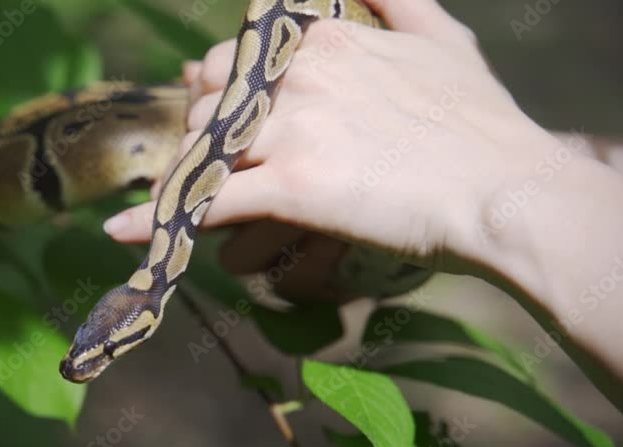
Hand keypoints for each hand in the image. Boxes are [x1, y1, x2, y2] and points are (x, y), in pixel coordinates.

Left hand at [101, 0, 565, 296]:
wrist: (504, 191)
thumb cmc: (479, 122)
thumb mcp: (442, 37)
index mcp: (322, 39)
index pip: (237, 58)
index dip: (222, 90)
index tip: (224, 117)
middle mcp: (296, 76)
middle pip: (208, 99)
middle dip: (202, 129)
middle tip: (210, 163)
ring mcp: (289, 130)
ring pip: (203, 145)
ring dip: (179, 170)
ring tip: (163, 195)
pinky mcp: (289, 186)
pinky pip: (205, 200)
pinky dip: (156, 219)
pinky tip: (118, 232)